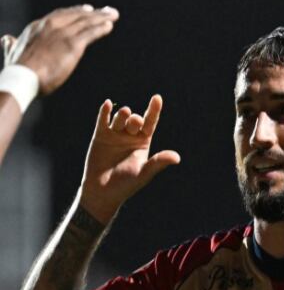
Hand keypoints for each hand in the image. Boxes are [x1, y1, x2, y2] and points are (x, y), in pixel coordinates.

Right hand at [3, 5, 117, 94]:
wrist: (23, 77)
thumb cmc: (17, 70)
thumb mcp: (12, 52)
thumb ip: (11, 44)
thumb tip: (7, 39)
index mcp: (36, 27)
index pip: (60, 15)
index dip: (75, 12)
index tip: (86, 9)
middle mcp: (50, 26)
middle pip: (76, 15)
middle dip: (92, 12)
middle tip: (106, 10)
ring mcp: (62, 33)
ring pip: (86, 22)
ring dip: (101, 17)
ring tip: (113, 14)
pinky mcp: (72, 44)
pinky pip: (90, 32)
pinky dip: (100, 27)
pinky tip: (109, 26)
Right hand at [77, 94, 180, 222]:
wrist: (102, 191)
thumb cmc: (126, 185)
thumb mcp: (144, 173)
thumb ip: (158, 163)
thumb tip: (176, 158)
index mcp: (144, 143)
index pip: (151, 122)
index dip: (154, 110)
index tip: (157, 97)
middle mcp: (130, 136)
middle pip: (135, 119)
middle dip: (135, 118)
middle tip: (134, 124)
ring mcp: (115, 135)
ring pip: (120, 118)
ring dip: (122, 115)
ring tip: (123, 114)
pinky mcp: (100, 136)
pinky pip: (103, 121)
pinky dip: (104, 112)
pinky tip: (107, 104)